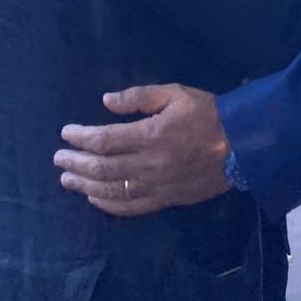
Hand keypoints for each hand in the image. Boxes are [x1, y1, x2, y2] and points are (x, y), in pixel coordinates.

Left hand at [54, 84, 229, 216]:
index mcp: (151, 135)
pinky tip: (94, 198)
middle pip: (102, 168)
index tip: (66, 133)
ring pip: (111, 190)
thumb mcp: (175, 93)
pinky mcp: (166, 200)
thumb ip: (139, 96)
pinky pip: (131, 207)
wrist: (243, 145)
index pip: (104, 140)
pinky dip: (108, 204)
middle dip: (76, 163)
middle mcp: (149, 164)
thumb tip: (106, 101)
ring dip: (85, 185)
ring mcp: (157, 186)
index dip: (81, 137)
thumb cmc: (208, 113)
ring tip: (67, 179)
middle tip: (57, 159)